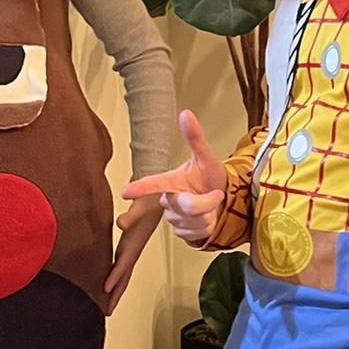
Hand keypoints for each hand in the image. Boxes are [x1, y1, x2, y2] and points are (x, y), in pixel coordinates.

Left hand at [103, 194, 162, 314]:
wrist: (160, 198)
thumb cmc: (150, 201)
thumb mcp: (141, 206)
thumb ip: (131, 216)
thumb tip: (121, 224)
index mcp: (134, 243)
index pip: (123, 263)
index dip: (115, 276)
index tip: (105, 289)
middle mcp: (133, 250)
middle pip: (124, 277)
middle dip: (116, 295)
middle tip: (107, 311)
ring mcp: (131, 250)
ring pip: (123, 275)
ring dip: (116, 291)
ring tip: (107, 306)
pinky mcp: (129, 247)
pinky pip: (122, 268)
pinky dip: (116, 279)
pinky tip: (108, 284)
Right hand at [120, 110, 228, 245]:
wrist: (223, 200)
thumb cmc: (211, 177)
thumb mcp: (206, 157)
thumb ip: (195, 138)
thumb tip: (186, 114)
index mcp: (171, 181)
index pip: (153, 183)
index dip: (140, 188)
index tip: (126, 192)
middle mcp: (169, 200)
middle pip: (184, 206)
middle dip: (204, 203)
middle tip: (216, 196)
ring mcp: (174, 218)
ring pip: (191, 222)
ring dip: (208, 216)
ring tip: (211, 208)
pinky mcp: (181, 233)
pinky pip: (194, 234)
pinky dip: (206, 228)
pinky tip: (208, 220)